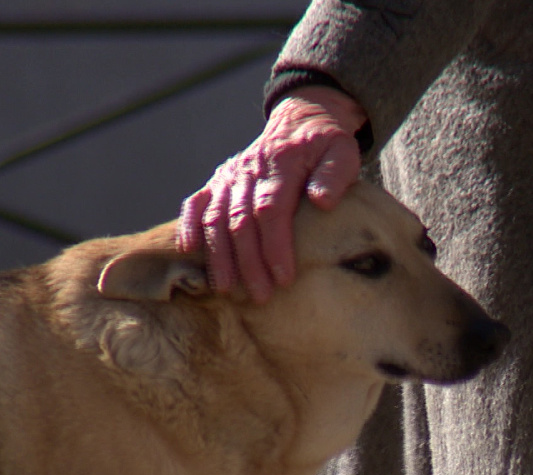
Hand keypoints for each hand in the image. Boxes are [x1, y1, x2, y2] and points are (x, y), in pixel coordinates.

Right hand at [177, 86, 366, 302]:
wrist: (301, 121)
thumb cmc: (326, 145)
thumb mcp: (343, 152)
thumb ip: (334, 175)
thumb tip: (322, 201)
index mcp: (281, 163)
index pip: (272, 210)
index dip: (275, 246)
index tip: (284, 278)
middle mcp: (249, 169)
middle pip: (241, 221)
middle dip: (248, 262)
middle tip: (260, 296)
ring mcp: (230, 175)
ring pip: (216, 217)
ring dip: (219, 255)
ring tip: (226, 289)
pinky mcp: (218, 181)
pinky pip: (196, 204)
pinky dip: (190, 227)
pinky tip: (189, 253)